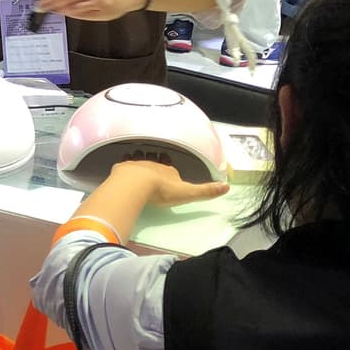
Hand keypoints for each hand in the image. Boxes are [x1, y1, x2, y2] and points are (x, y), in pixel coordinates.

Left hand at [107, 160, 229, 206]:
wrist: (136, 184)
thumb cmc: (163, 190)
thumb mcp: (188, 193)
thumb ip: (205, 191)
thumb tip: (227, 186)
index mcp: (169, 168)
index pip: (170, 165)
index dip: (169, 167)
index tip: (169, 170)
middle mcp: (153, 162)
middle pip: (155, 158)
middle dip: (155, 160)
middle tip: (153, 166)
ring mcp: (136, 162)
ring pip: (139, 157)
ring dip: (139, 160)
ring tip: (138, 165)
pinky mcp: (122, 167)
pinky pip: (123, 163)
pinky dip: (124, 166)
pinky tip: (123, 170)